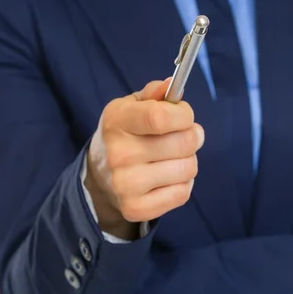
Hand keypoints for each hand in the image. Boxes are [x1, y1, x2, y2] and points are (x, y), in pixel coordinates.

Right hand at [85, 78, 203, 238]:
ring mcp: (125, 185)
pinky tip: (169, 177)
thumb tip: (172, 84)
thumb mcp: (133, 106)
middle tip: (183, 137)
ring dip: (188, 161)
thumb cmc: (127, 133)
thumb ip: (155, 94)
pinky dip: (183, 184)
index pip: (161, 117)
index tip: (185, 116)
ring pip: (188, 169)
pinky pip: (182, 194)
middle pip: (184, 143)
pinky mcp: (135, 209)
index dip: (184, 115)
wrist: (100, 175)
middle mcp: (117, 154)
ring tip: (174, 158)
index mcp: (117, 121)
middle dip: (192, 136)